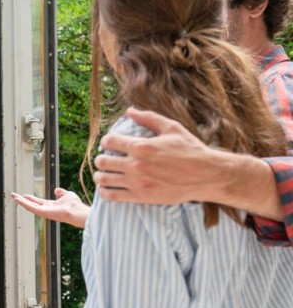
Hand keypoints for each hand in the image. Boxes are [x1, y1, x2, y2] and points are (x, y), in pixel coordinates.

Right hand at [11, 188, 89, 228]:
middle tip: (14, 196)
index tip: (23, 195)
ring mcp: (44, 212)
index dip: (30, 198)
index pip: (38, 202)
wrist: (77, 211)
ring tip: (13, 197)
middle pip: (31, 204)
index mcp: (51, 206)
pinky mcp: (43, 213)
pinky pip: (31, 207)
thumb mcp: (67, 194)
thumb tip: (56, 190)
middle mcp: (46, 210)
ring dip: (21, 201)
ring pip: (30, 206)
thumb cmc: (74, 204)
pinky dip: (24, 203)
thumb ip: (61, 192)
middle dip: (22, 200)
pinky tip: (18, 199)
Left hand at [93, 107, 213, 203]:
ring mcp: (138, 182)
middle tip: (105, 159)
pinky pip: (112, 196)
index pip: (109, 141)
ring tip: (104, 174)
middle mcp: (137, 164)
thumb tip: (129, 110)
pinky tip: (108, 188)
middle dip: (101, 159)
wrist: (207, 175)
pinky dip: (105, 192)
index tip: (108, 144)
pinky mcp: (142, 197)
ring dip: (100, 175)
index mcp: (142, 146)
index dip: (106, 142)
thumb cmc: (191, 149)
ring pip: (104, 179)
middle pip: (102, 161)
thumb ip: (148, 117)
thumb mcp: (171, 128)